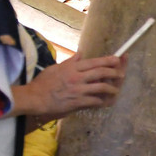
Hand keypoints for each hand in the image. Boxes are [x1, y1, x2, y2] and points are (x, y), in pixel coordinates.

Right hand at [10, 55, 125, 121]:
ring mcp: (78, 90)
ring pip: (101, 87)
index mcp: (72, 67)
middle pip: (101, 72)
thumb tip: (80, 54)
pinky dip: (102, 101)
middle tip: (121, 74)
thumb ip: (70, 61)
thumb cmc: (43, 83)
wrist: (34, 98)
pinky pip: (95, 100)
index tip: (117, 59)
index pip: (94, 62)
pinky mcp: (78, 102)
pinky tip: (105, 101)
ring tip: (116, 90)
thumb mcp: (55, 68)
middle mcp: (77, 77)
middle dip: (114, 72)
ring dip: (111, 89)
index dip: (107, 60)